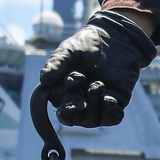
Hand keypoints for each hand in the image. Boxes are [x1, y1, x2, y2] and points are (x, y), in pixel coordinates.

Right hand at [38, 9, 155, 127]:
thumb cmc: (87, 44)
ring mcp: (97, 104)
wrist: (115, 37)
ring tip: (98, 84)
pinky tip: (110, 97)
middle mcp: (79, 102)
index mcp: (63, 93)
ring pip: (92, 121)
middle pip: (74, 119)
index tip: (73, 75)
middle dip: (78, 106)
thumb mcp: (69, 50)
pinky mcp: (115, 103)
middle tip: (83, 81)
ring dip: (94, 105)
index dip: (65, 99)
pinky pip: (112, 118)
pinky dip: (109, 111)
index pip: (59, 108)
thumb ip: (56, 64)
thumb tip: (44, 80)